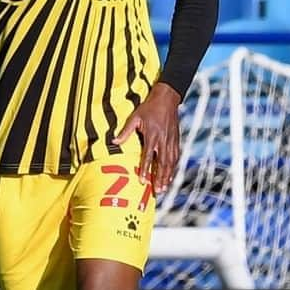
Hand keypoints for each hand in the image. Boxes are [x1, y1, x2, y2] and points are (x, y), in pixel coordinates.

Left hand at [112, 81, 181, 195]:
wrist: (167, 99)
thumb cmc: (149, 108)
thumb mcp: (135, 117)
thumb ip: (125, 131)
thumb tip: (114, 141)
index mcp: (152, 135)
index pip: (148, 156)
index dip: (145, 169)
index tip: (142, 181)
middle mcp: (163, 140)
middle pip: (162, 163)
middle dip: (159, 178)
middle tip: (157, 191)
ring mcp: (171, 141)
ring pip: (170, 162)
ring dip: (167, 176)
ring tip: (163, 188)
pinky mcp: (176, 140)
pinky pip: (175, 157)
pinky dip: (173, 168)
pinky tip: (170, 176)